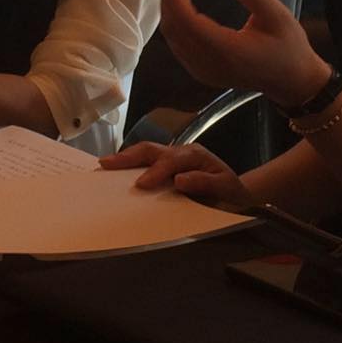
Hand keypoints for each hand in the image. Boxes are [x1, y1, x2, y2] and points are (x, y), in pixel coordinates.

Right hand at [100, 141, 253, 205]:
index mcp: (196, 156)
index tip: (140, 185)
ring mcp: (174, 157)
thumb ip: (205, 183)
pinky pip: (147, 162)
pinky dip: (130, 165)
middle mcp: (182, 151)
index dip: (155, 172)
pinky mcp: (168, 165)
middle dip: (128, 156)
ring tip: (104, 165)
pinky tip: (116, 172)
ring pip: (146, 152)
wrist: (237, 193)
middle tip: (106, 164)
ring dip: (125, 158)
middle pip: (152, 149)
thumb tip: (179, 179)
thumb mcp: (226, 189)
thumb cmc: (231, 193)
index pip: (172, 161)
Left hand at [159, 0, 330, 109]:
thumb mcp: (278, 16)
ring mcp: (203, 71)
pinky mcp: (201, 71)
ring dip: (172, 6)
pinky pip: (178, 44)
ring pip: (173, 36)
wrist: (292, 82)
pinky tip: (185, 1)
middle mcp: (210, 63)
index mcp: (228, 51)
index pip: (190, 22)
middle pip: (175, 28)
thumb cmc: (289, 48)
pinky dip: (176, 20)